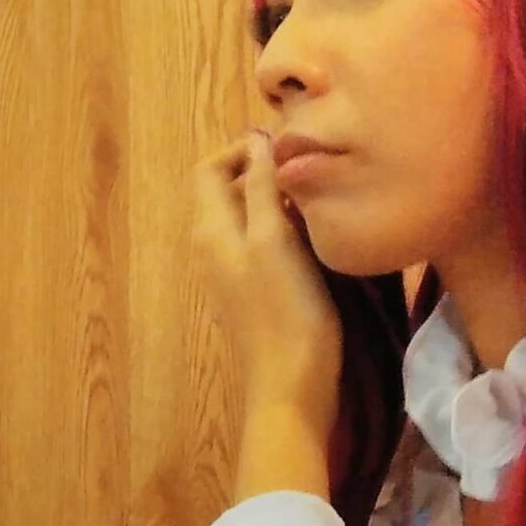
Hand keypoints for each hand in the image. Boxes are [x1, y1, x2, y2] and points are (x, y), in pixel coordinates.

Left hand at [195, 132, 342, 437]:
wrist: (291, 386)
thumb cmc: (285, 309)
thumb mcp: (274, 239)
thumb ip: (262, 187)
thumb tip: (257, 139)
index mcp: (209, 230)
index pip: (208, 168)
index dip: (242, 150)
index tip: (286, 148)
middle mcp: (212, 246)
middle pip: (226, 190)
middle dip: (262, 170)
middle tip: (308, 167)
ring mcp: (232, 270)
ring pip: (247, 216)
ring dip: (277, 198)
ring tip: (317, 195)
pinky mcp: (254, 289)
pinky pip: (261, 241)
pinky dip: (284, 226)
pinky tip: (315, 232)